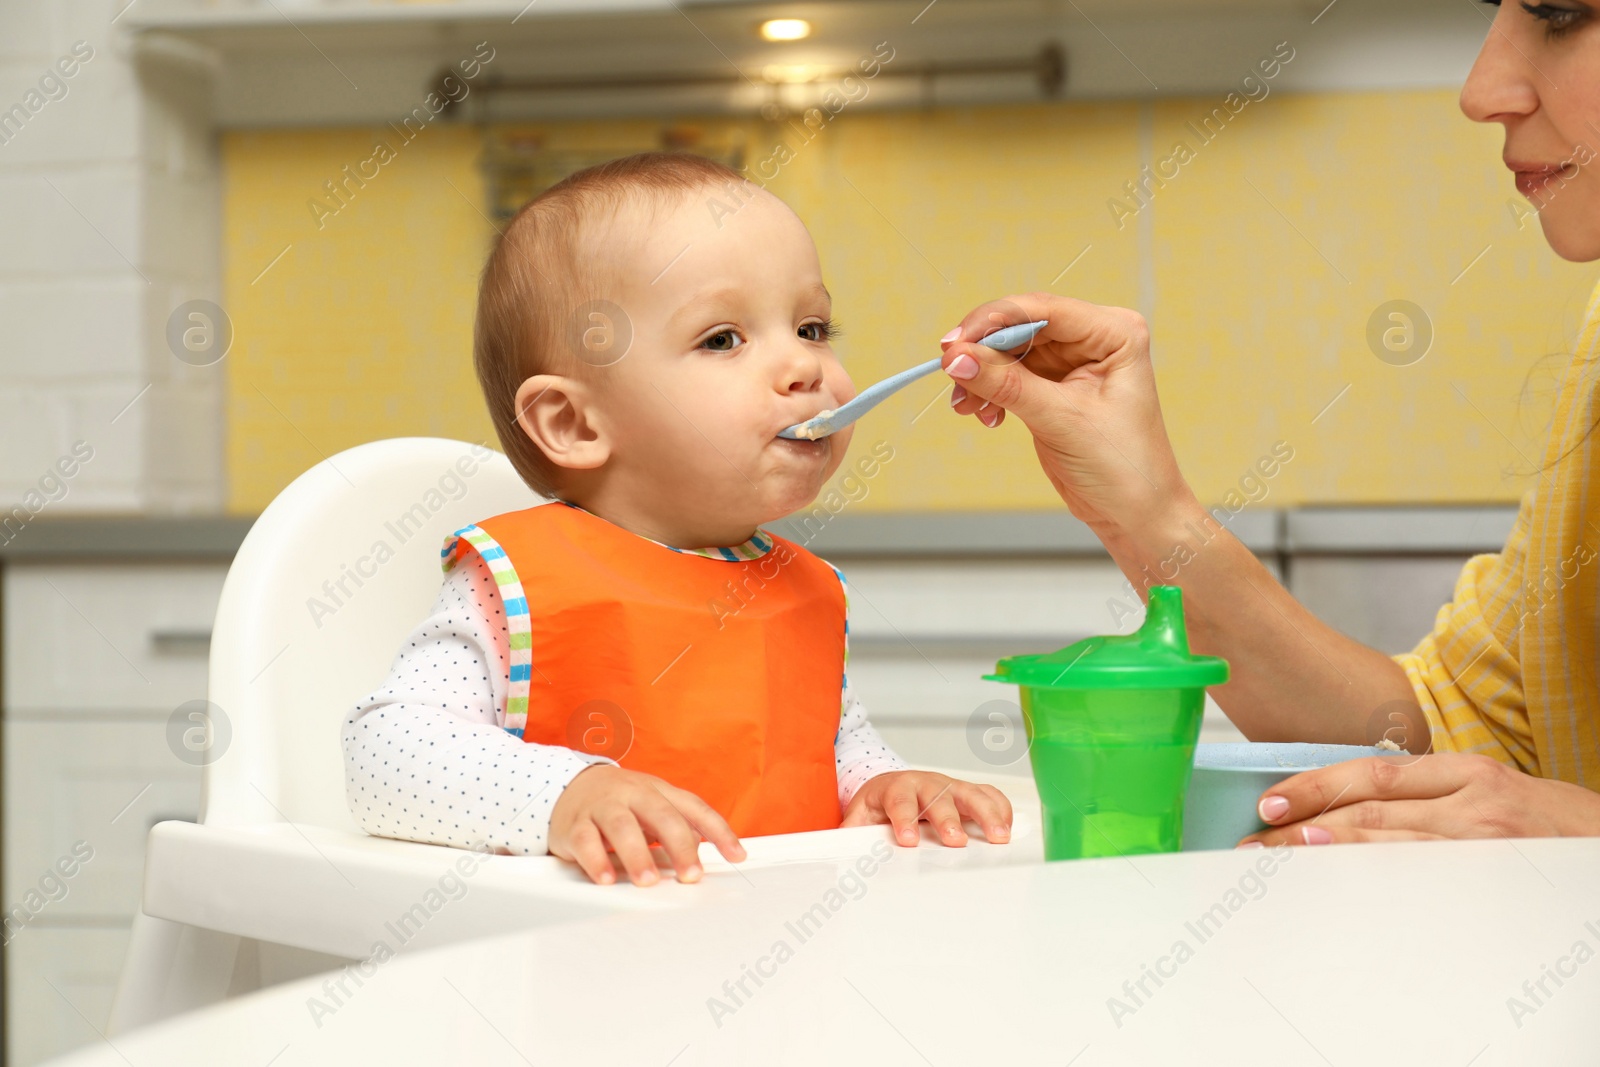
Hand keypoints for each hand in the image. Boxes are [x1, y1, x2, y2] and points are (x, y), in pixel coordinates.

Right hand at [548, 765, 745, 885]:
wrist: (568, 786)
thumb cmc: (620, 802)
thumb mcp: (652, 806)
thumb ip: (679, 826)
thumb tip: (705, 853)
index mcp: (658, 790)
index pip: (694, 808)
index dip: (718, 831)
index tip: (737, 855)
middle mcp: (632, 794)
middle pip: (661, 815)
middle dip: (679, 846)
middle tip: (691, 875)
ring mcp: (603, 806)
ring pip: (621, 826)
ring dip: (637, 855)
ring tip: (648, 880)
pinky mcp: (575, 824)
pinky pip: (585, 841)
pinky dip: (596, 860)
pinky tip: (606, 878)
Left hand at [841, 770, 1012, 846]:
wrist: (890, 784)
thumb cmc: (878, 804)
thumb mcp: (859, 816)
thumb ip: (850, 832)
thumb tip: (834, 849)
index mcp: (895, 788)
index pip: (899, 801)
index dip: (904, 819)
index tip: (908, 840)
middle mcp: (924, 784)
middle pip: (938, 797)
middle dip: (948, 818)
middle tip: (956, 840)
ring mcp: (948, 786)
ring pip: (969, 793)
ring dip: (985, 814)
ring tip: (999, 836)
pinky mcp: (966, 792)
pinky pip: (987, 794)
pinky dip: (1000, 807)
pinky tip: (1008, 826)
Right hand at [940, 293, 1192, 539]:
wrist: (1134, 513)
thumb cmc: (1124, 467)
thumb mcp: (1062, 421)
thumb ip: (1007, 385)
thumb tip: (959, 358)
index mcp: (1114, 333)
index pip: (1044, 310)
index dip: (994, 320)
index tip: (956, 342)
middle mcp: (1094, 340)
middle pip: (1022, 326)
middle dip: (983, 351)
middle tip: (951, 371)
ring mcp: (1072, 363)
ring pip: (1010, 352)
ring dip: (981, 375)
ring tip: (967, 405)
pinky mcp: (1054, 387)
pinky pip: (1009, 376)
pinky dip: (989, 392)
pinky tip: (984, 414)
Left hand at [1237, 752, 1599, 845]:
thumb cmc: (1556, 824)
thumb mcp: (1496, 791)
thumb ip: (1434, 794)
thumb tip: (1357, 807)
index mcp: (1465, 771)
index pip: (1370, 775)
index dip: (1315, 786)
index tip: (1271, 801)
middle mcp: (1471, 798)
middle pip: (1366, 810)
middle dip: (1303, 825)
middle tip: (1256, 840)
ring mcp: (1483, 838)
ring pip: (1386, 843)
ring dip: (1324, 851)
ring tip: (1279, 859)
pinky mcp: (1495, 871)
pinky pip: (1421, 877)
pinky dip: (1374, 879)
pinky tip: (1339, 884)